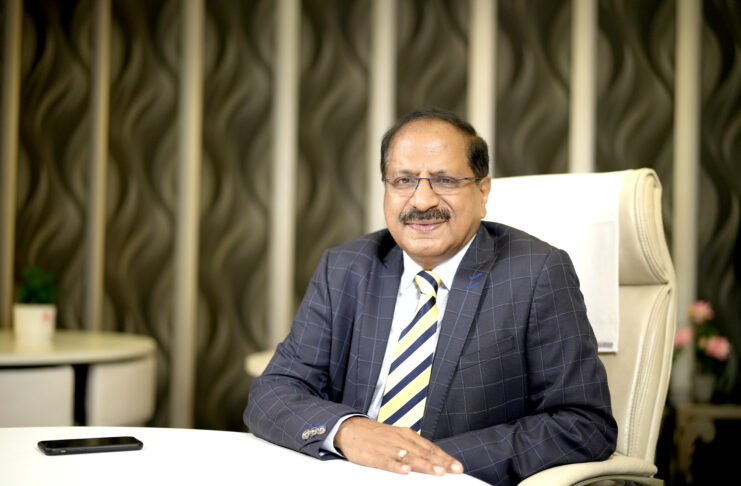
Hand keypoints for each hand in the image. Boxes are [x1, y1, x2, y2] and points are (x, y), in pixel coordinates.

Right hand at [334, 417, 463, 475]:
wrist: (351, 428)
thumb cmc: (377, 436)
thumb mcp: (398, 438)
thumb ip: (414, 449)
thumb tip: (434, 461)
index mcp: (407, 435)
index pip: (430, 448)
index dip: (444, 458)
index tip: (458, 467)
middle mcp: (400, 439)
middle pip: (424, 453)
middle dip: (441, 462)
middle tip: (455, 470)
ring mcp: (388, 447)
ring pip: (409, 457)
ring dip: (424, 465)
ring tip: (437, 472)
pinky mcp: (374, 455)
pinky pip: (387, 462)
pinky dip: (397, 466)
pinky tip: (405, 471)